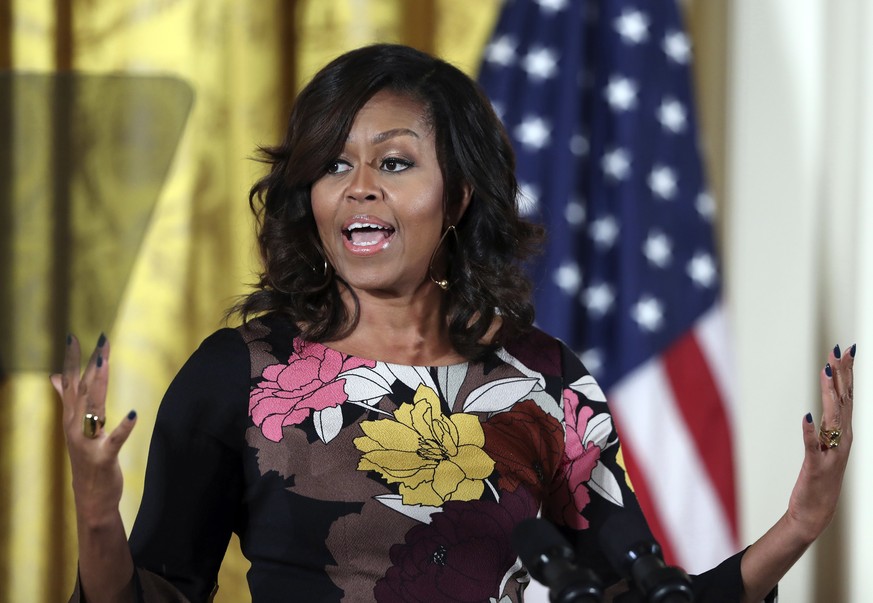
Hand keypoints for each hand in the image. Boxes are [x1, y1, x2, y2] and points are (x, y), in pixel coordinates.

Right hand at [50, 334, 136, 526]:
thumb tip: (55, 376)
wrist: (90, 498)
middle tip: (101, 341)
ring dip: (99, 385)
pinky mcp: (103, 458)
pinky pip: (113, 440)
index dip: (72, 361)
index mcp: (71, 419)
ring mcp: (87, 443)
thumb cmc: (86, 459)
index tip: (74, 337)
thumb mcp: (76, 428)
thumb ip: (68, 400)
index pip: (70, 384)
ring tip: (105, 363)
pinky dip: (123, 427)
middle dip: (90, 365)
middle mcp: (75, 428)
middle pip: (83, 390)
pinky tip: (134, 413)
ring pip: (93, 409)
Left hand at [786, 343, 854, 540]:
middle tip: (840, 349)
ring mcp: (830, 453)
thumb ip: (828, 424)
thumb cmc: (820, 478)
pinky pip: (811, 446)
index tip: (847, 348)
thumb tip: (828, 400)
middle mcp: (842, 440)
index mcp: (844, 433)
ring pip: (831, 418)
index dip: (847, 372)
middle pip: (843, 401)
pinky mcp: (815, 467)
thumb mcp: (827, 446)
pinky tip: (806, 417)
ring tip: (825, 372)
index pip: (848, 396)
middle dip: (841, 374)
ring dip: (828, 395)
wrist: (815, 512)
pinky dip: (809, 432)